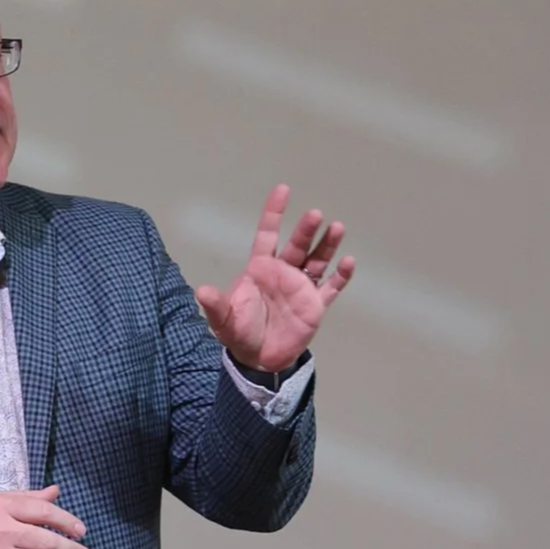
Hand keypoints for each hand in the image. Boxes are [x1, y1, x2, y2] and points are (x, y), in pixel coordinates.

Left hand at [192, 183, 354, 371]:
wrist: (259, 359)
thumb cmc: (240, 333)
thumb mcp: (223, 319)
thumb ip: (216, 304)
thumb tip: (201, 290)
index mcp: (261, 269)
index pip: (268, 235)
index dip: (274, 213)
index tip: (283, 190)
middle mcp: (283, 272)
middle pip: (297, 245)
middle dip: (306, 230)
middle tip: (314, 214)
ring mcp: (301, 287)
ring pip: (318, 260)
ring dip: (327, 245)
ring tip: (336, 227)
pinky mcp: (315, 305)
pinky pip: (331, 287)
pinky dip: (341, 276)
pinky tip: (347, 262)